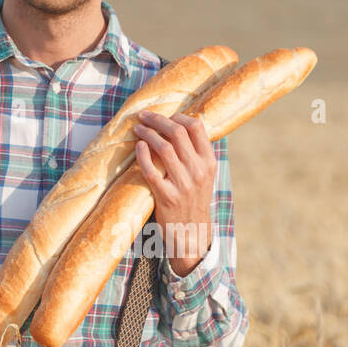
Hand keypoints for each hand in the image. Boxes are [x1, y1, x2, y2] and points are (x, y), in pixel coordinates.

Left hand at [134, 110, 215, 275]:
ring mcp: (183, 184)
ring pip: (163, 148)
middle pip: (177, 133)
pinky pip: (151, 170)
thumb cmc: (194, 198)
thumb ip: (197, 152)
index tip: (165, 115)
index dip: (178, 116)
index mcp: (209, 162)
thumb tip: (186, 122)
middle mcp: (198, 171)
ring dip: (147, 133)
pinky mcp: (166, 197)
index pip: (197, 127)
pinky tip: (138, 146)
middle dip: (158, 119)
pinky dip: (142, 154)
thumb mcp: (205, 174)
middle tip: (144, 116)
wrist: (191, 232)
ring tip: (138, 128)